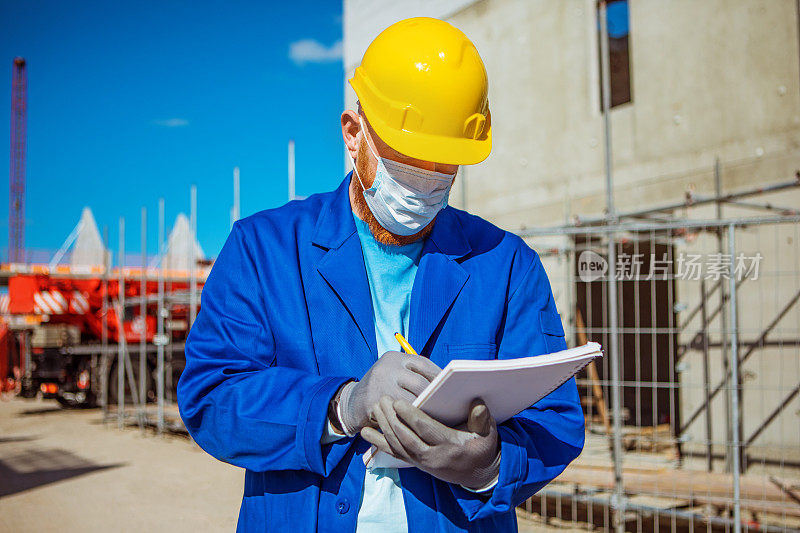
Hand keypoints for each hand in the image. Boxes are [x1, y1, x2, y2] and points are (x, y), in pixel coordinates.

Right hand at [337, 351, 440, 434]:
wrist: (351, 403)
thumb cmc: (382, 389)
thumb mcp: (395, 374)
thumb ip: (415, 375)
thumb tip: (447, 385)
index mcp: (395, 357)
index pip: (424, 364)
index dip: (440, 377)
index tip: (454, 388)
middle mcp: (386, 367)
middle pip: (419, 383)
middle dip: (436, 397)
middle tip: (450, 408)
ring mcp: (378, 384)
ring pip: (410, 401)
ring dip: (426, 411)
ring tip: (441, 418)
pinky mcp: (372, 403)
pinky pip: (398, 415)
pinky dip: (411, 421)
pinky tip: (421, 427)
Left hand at [361, 397, 500, 489]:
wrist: (479, 474)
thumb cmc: (482, 448)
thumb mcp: (488, 434)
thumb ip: (482, 419)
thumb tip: (478, 403)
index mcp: (450, 446)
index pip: (426, 430)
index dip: (410, 416)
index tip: (398, 402)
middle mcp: (433, 456)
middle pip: (407, 437)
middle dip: (392, 419)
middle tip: (382, 400)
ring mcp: (422, 462)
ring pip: (398, 446)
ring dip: (384, 427)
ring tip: (376, 408)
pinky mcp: (416, 464)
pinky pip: (394, 453)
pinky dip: (378, 443)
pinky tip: (365, 432)